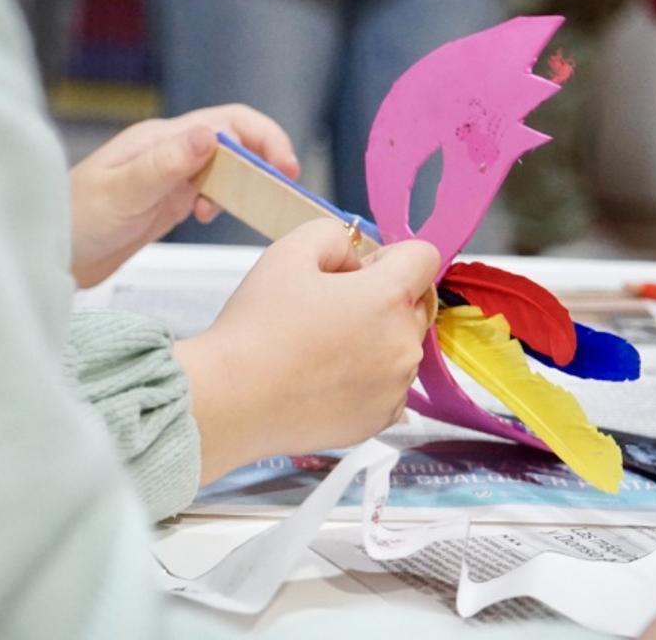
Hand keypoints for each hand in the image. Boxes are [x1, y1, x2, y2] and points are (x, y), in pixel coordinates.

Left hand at [68, 104, 297, 287]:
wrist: (47, 255)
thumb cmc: (73, 222)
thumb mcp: (122, 193)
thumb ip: (167, 164)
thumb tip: (211, 135)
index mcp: (161, 139)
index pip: (228, 122)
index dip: (263, 138)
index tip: (284, 167)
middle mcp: (169, 151)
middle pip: (234, 140)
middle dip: (265, 157)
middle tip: (284, 187)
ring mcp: (169, 175)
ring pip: (226, 166)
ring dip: (248, 179)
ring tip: (257, 203)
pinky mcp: (167, 201)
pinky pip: (210, 190)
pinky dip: (225, 200)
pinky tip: (210, 218)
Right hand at [175, 220, 439, 482]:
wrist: (231, 400)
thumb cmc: (258, 326)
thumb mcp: (289, 252)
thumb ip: (333, 235)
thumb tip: (355, 256)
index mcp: (389, 297)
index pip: (424, 257)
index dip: (391, 256)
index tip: (356, 272)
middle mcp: (404, 344)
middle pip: (415, 304)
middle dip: (384, 298)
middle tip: (329, 309)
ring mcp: (395, 387)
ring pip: (402, 347)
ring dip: (376, 340)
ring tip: (321, 348)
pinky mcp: (379, 420)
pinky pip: (389, 387)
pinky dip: (367, 379)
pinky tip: (325, 379)